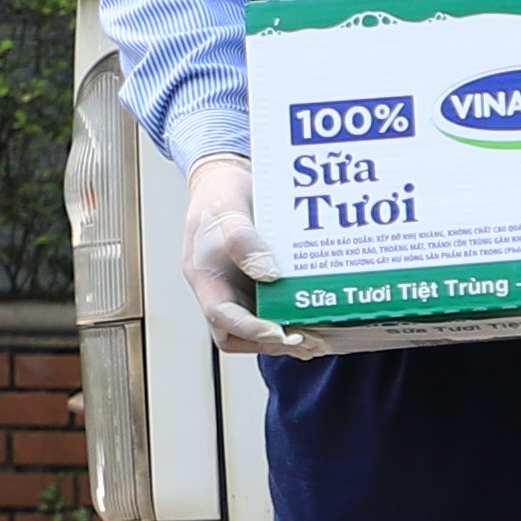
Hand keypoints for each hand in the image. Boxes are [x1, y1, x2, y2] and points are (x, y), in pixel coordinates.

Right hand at [176, 152, 299, 354]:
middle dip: (270, 342)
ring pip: (254, 330)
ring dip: (283, 337)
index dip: (251, 330)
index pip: (221, 316)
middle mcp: (219, 290)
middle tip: (309, 339)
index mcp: (203, 276)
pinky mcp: (255, 287)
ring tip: (317, 335)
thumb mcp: (229, 211)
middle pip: (237, 335)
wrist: (227, 178)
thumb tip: (267, 273)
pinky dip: (291, 320)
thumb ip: (242, 240)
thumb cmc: (221, 194)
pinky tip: (317, 318)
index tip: (280, 332)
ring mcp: (237, 290)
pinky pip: (270, 312)